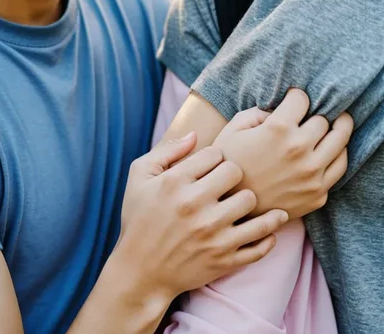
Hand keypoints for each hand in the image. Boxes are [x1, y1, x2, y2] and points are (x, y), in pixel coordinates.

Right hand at [115, 133, 288, 302]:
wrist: (140, 273)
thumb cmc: (139, 219)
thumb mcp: (139, 177)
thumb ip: (166, 150)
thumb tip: (195, 134)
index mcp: (174, 182)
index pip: (215, 153)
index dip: (215, 156)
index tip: (212, 165)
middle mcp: (195, 206)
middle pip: (236, 172)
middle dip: (232, 173)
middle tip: (227, 181)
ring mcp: (212, 234)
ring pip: (251, 202)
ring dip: (248, 199)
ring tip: (241, 201)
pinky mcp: (224, 259)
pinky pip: (260, 242)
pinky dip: (268, 232)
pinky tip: (266, 225)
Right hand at [213, 89, 352, 218]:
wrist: (227, 208)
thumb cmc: (228, 164)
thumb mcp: (234, 128)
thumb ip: (259, 112)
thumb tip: (280, 111)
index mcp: (278, 130)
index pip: (302, 99)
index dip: (296, 96)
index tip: (293, 99)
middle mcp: (299, 150)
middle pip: (324, 120)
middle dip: (315, 115)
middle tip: (308, 116)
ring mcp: (312, 175)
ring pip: (341, 143)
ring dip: (335, 132)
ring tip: (331, 127)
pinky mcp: (317, 195)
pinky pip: (338, 168)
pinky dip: (334, 156)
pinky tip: (325, 152)